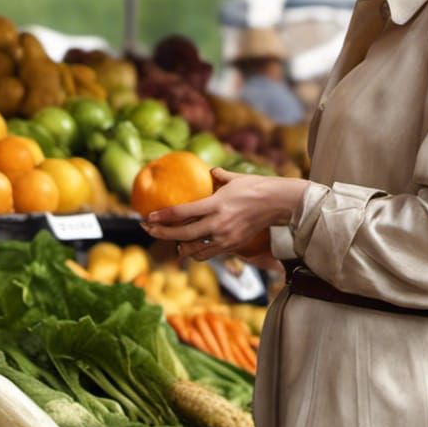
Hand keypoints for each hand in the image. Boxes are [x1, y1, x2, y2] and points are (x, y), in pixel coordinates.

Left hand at [141, 168, 307, 261]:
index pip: (182, 212)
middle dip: (161, 233)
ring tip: (166, 238)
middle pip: (183, 234)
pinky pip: (207, 253)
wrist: (280, 204)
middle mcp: (219, 224)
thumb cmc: (256, 187)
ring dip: (177, 245)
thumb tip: (208, 172)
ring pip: (193, 249)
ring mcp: (226, 238)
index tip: (148, 217)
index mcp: (216, 204)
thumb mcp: (234, 178)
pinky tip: (187, 246)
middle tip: (147, 229)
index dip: (163, 216)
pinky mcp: (232, 246)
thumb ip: (217, 176)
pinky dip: (195, 252)